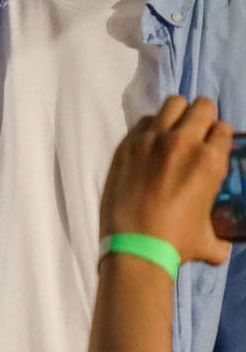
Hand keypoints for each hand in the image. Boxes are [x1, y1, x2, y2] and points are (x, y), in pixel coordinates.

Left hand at [99, 94, 233, 266]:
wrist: (134, 246)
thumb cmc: (175, 244)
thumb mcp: (209, 239)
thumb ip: (221, 238)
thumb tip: (222, 248)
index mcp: (211, 160)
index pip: (223, 128)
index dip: (219, 136)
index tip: (212, 145)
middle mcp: (184, 143)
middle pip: (202, 106)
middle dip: (203, 116)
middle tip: (196, 132)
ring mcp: (153, 140)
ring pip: (173, 103)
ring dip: (178, 113)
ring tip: (174, 129)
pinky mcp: (127, 144)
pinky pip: (144, 120)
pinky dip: (151, 126)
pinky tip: (150, 142)